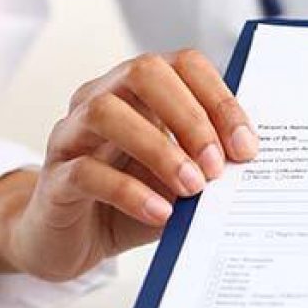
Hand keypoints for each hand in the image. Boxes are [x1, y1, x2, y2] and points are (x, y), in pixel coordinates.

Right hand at [0, 49, 256, 283]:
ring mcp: (71, 135)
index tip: (246, 147)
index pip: (183, 65)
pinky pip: (86, 172)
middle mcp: (100, 99)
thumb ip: (207, 168)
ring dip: (159, 149)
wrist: (67, 242)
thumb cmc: (129, 203)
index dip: (219, 99)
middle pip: (143, 72)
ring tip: (193, 187)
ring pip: (106, 113)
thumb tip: (252, 168)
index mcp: (138, 92)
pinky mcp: (54, 179)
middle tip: (217, 166)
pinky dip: (130, 192)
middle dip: (190, 117)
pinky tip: (161, 213)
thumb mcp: (178, 182)